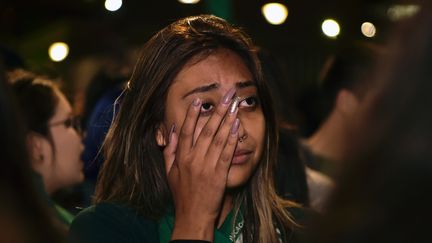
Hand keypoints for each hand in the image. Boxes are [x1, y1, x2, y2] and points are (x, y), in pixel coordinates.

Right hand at [163, 88, 239, 240]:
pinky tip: (237, 127)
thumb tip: (171, 129)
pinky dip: (232, 139)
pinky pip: (227, 154)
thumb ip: (169, 150)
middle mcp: (193, 160)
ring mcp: (207, 167)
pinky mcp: (219, 175)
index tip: (199, 101)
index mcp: (181, 158)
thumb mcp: (169, 172)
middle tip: (226, 96)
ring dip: (227, 121)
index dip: (192, 115)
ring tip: (234, 106)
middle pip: (206, 130)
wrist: (193, 216)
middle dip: (217, 111)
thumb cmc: (181, 194)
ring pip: (218, 139)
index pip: (186, 131)